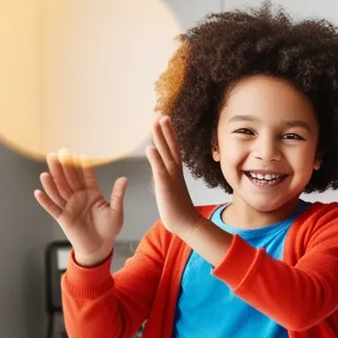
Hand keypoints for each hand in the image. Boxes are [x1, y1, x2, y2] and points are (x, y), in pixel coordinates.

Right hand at [34, 149, 126, 266]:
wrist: (100, 246)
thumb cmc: (109, 229)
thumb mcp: (116, 211)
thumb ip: (117, 195)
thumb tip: (124, 178)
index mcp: (92, 194)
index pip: (87, 178)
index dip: (84, 168)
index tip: (82, 156)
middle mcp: (79, 198)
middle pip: (69, 180)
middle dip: (64, 167)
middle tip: (59, 152)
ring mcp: (70, 207)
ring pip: (59, 191)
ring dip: (52, 181)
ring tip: (47, 169)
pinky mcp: (63, 218)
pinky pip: (52, 208)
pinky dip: (45, 201)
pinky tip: (38, 192)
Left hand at [146, 115, 200, 237]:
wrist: (186, 224)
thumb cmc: (178, 209)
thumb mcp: (169, 189)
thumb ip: (165, 178)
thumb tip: (161, 170)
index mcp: (174, 172)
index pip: (171, 148)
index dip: (168, 134)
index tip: (164, 119)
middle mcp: (174, 171)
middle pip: (170, 146)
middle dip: (165, 130)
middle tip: (161, 114)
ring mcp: (170, 178)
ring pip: (166, 153)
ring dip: (161, 137)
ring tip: (157, 122)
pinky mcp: (166, 187)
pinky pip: (160, 171)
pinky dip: (156, 159)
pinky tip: (151, 148)